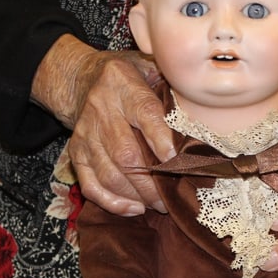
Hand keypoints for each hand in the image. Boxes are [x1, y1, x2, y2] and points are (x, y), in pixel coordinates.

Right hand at [32, 35, 175, 215]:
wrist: (83, 78)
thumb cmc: (128, 79)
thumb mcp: (149, 69)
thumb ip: (170, 91)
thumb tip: (201, 122)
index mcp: (123, 84)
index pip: (145, 114)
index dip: (162, 140)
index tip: (177, 161)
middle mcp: (101, 109)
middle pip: (126, 154)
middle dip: (151, 183)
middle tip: (171, 199)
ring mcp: (86, 133)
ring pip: (109, 174)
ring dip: (136, 196)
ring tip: (157, 205)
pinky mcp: (76, 152)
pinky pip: (90, 184)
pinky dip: (112, 202)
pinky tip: (134, 208)